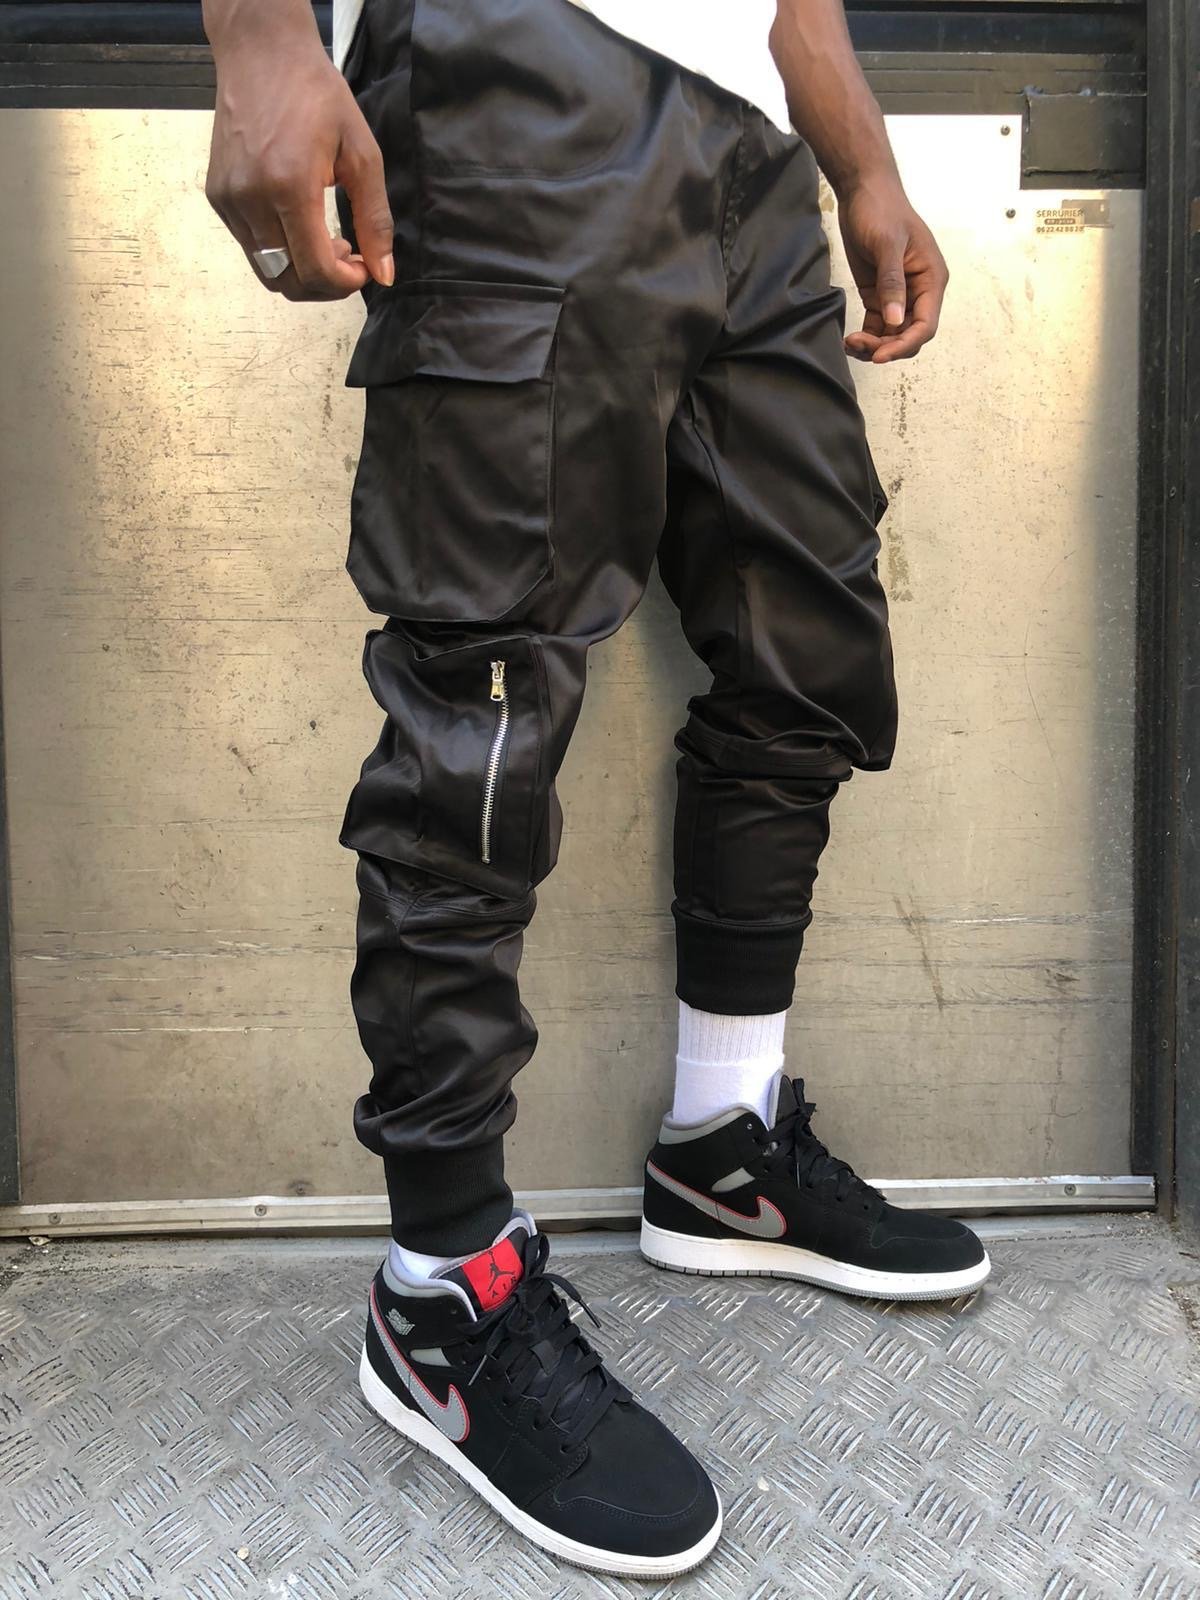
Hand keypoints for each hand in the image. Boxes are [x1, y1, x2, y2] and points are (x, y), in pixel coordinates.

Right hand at [205, 38, 393, 300]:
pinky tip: (298, 222)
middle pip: (289, 282)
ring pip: (268, 271)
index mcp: (289, 187)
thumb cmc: (316, 95)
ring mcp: (229, 200)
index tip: (363, 268)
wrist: (261, 53)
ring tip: (325, 238)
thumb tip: (384, 274)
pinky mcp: (218, 197)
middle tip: (347, 254)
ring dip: (302, 270)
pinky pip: (251, 248)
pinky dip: (280, 251)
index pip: (315, 271)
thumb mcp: (362, 153)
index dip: (345, 284)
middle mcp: (251, 199)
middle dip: (325, 284)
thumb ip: (375, 219)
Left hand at [837, 177, 947, 362]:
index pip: (925, 325)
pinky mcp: (879, 295)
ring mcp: (899, 295)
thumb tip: (896, 320)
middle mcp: (919, 291)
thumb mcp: (887, 244)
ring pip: (892, 335)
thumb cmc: (881, 209)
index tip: (880, 355)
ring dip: (873, 346)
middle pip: (908, 335)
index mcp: (931, 279)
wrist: (863, 191)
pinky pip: (877, 327)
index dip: (905, 344)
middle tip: (857, 345)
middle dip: (886, 347)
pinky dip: (866, 338)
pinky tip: (850, 341)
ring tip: (850, 343)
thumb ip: (892, 283)